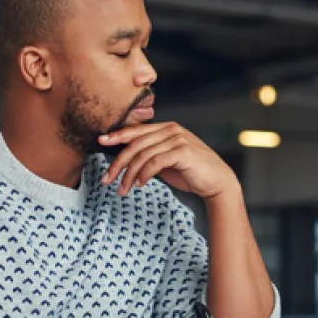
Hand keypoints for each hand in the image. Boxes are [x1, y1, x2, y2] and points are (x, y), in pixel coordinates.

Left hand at [99, 122, 236, 199]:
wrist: (217, 182)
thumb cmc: (191, 172)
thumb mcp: (167, 160)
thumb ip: (151, 154)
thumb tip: (126, 157)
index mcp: (167, 128)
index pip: (137, 131)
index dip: (117, 135)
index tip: (100, 142)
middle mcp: (172, 130)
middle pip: (136, 144)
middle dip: (118, 163)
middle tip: (106, 179)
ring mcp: (178, 139)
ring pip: (143, 155)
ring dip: (129, 174)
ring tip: (122, 189)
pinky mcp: (183, 152)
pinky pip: (155, 162)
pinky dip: (144, 174)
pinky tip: (140, 184)